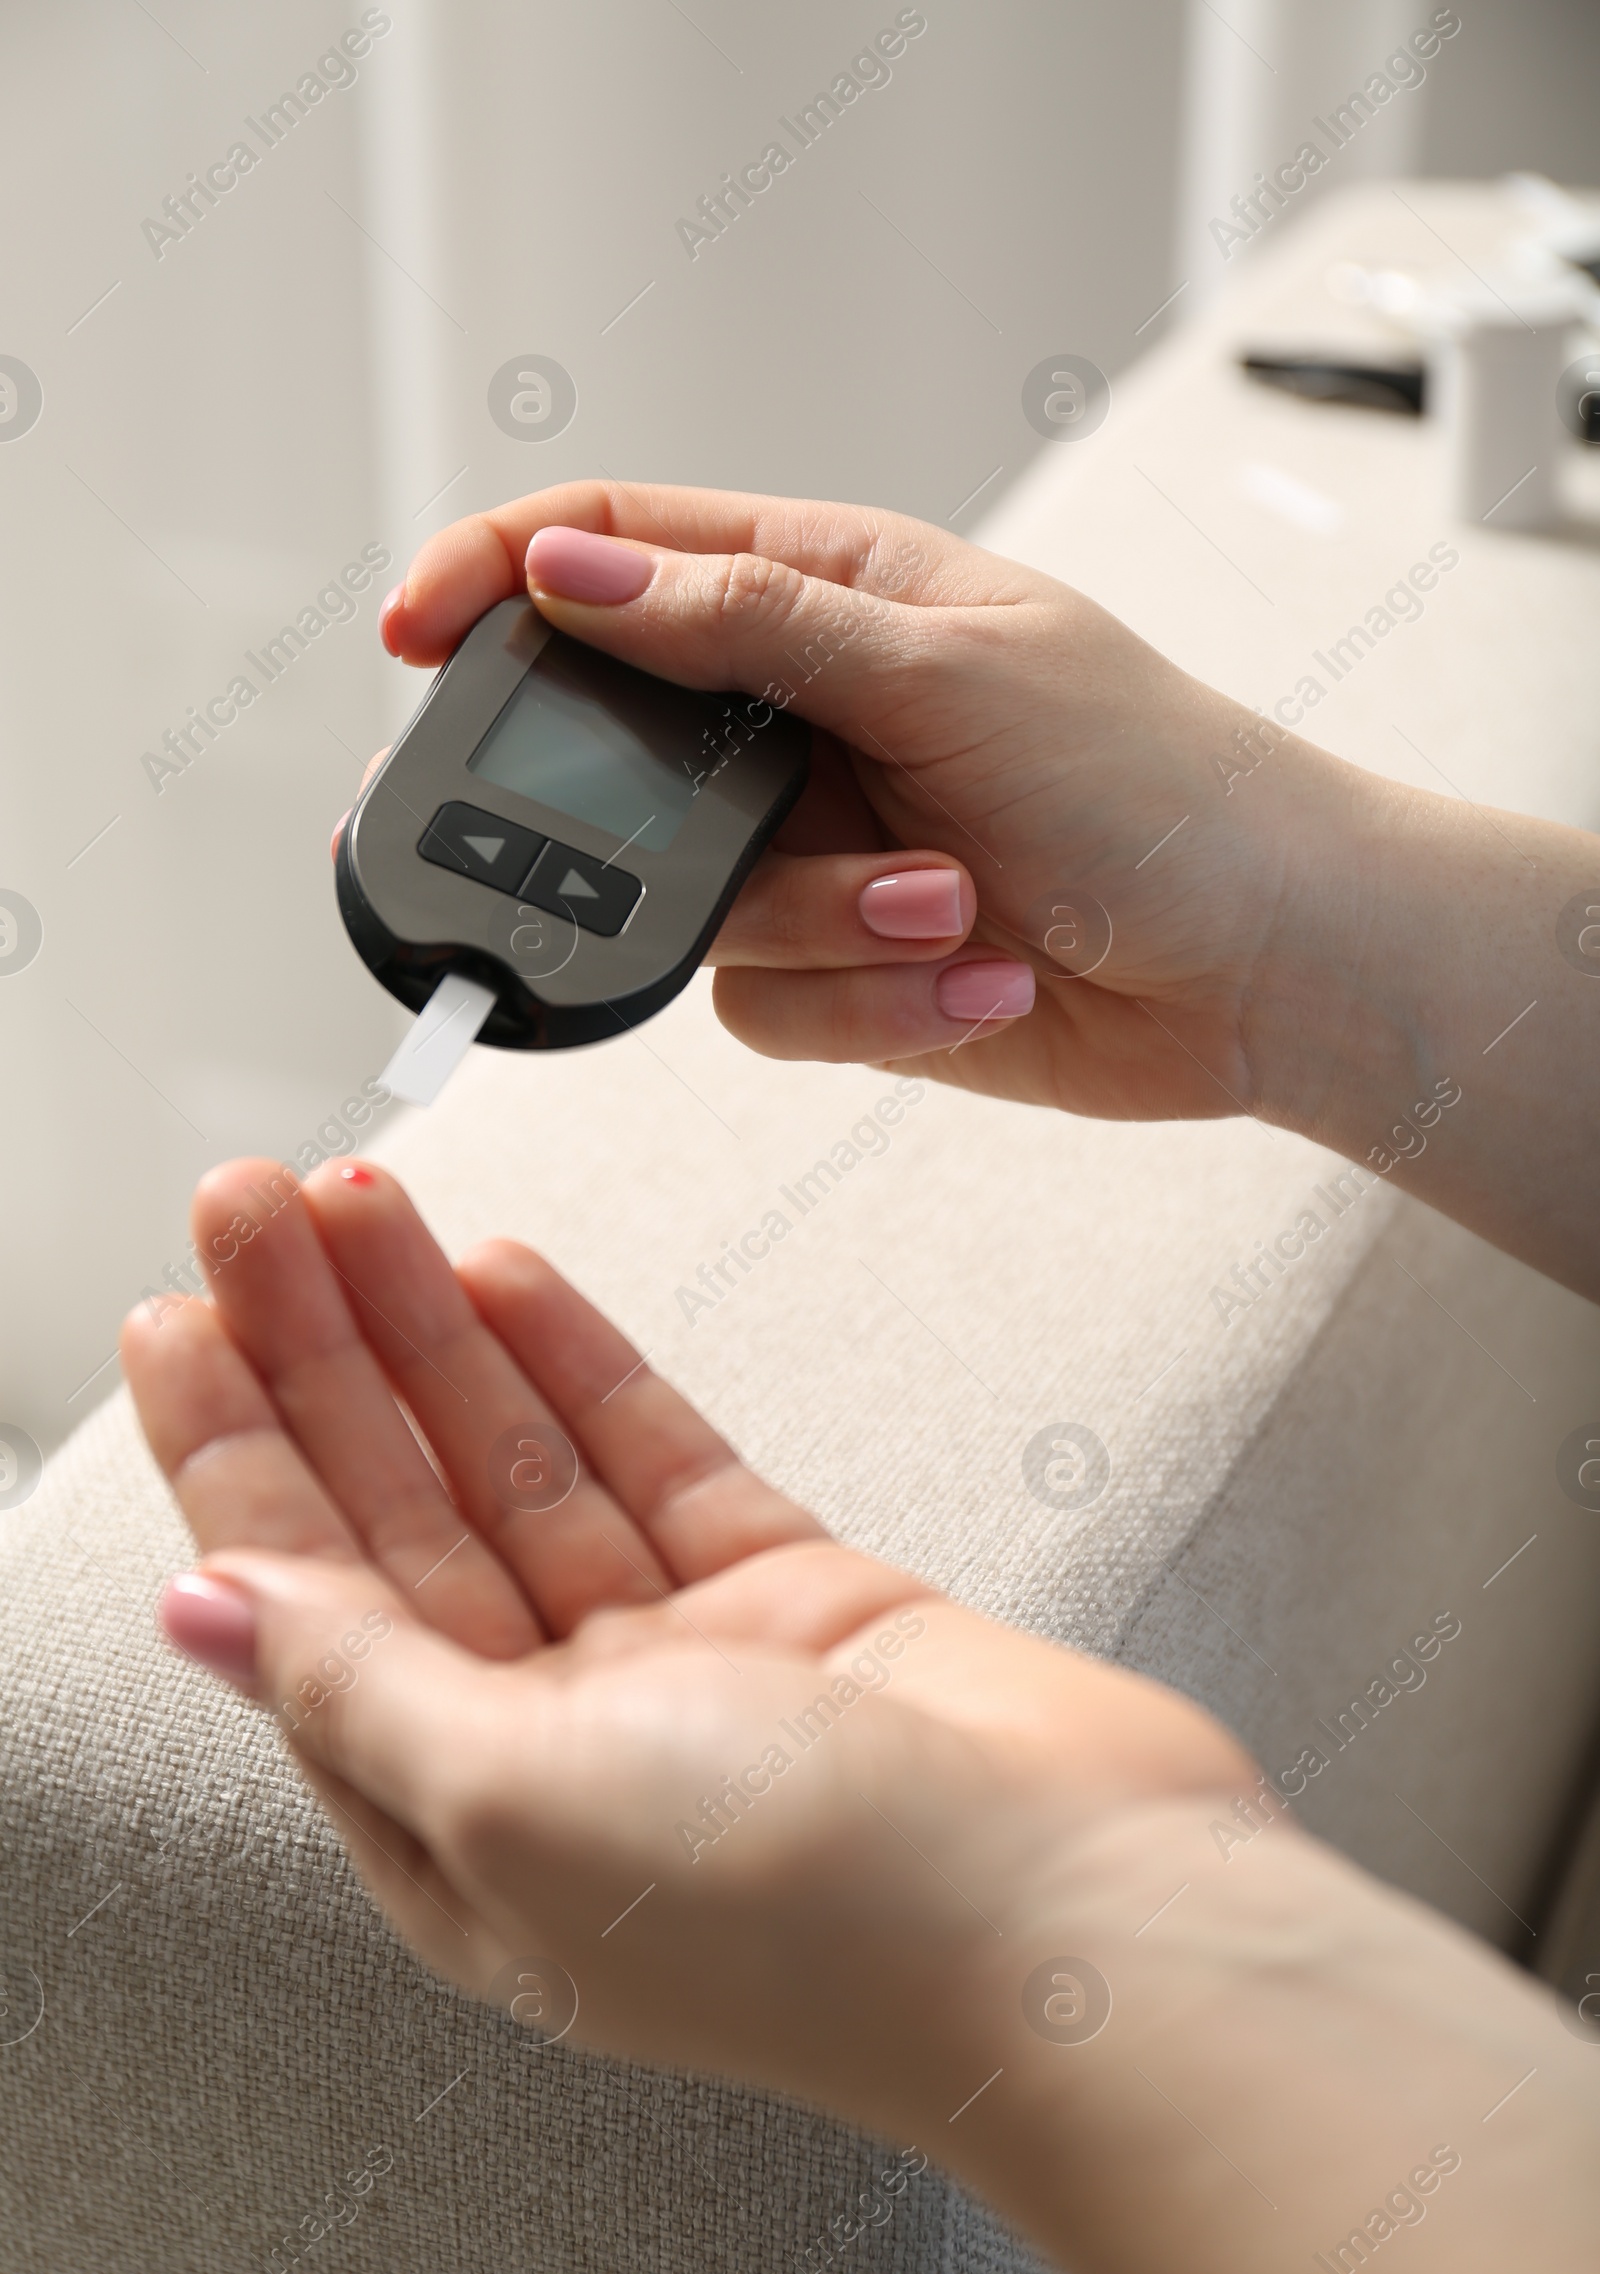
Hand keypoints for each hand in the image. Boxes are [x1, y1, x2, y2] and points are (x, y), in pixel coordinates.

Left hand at [124, 1162, 1599, 2273]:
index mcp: (466, 1833)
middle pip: (402, 1515)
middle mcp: (561, 1749)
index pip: (308, 1605)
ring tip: (365, 1212)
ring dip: (437, 1336)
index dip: (231, 1453)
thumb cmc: (827, 1926)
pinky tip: (512, 1284)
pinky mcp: (792, 1599)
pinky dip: (580, 1367)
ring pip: (520, 1466)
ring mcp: (682, 1668)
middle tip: (255, 1211)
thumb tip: (203, 1616)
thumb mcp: (527, 1805)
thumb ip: (360, 1691)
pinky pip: (651, 1457)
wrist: (1092, 1922)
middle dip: (322, 1356)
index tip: (175, 1316)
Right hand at [366, 479, 1352, 1119]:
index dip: (501, 573)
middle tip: (806, 847)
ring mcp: (821, 848)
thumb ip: (746, 626)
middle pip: (629, 757)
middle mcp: (811, 719)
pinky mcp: (845, 966)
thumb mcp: (945, 671)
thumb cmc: (1156, 784)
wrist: (1264, 965)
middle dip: (686, 831)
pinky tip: (986, 976)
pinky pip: (769, 1008)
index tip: (414, 635)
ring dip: (832, 930)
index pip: (623, 546)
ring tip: (963, 911)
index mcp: (834, 594)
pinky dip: (874, 1000)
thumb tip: (572, 567)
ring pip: (698, 910)